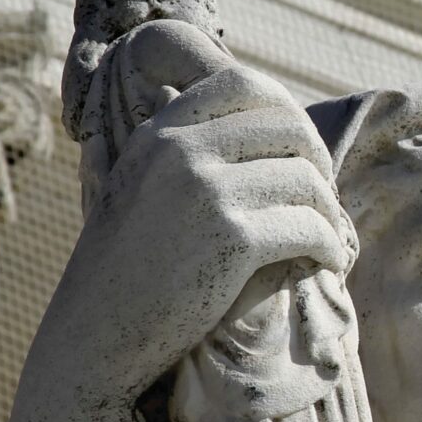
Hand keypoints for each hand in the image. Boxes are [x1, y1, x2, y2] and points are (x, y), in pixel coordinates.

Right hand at [29, 59, 352, 413]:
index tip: (300, 152)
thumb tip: (196, 102)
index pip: (245, 85)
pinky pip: (310, 226)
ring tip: (325, 237)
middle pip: (289, 128)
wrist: (93, 336)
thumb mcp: (136, 185)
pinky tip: (326, 261)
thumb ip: (172, 148)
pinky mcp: (233, 240)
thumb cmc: (122, 269)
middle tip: (323, 199)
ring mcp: (207, 192)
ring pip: (307, 179)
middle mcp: (182, 150)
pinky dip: (328, 245)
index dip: (288, 112)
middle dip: (319, 162)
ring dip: (328, 210)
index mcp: (160, 132)